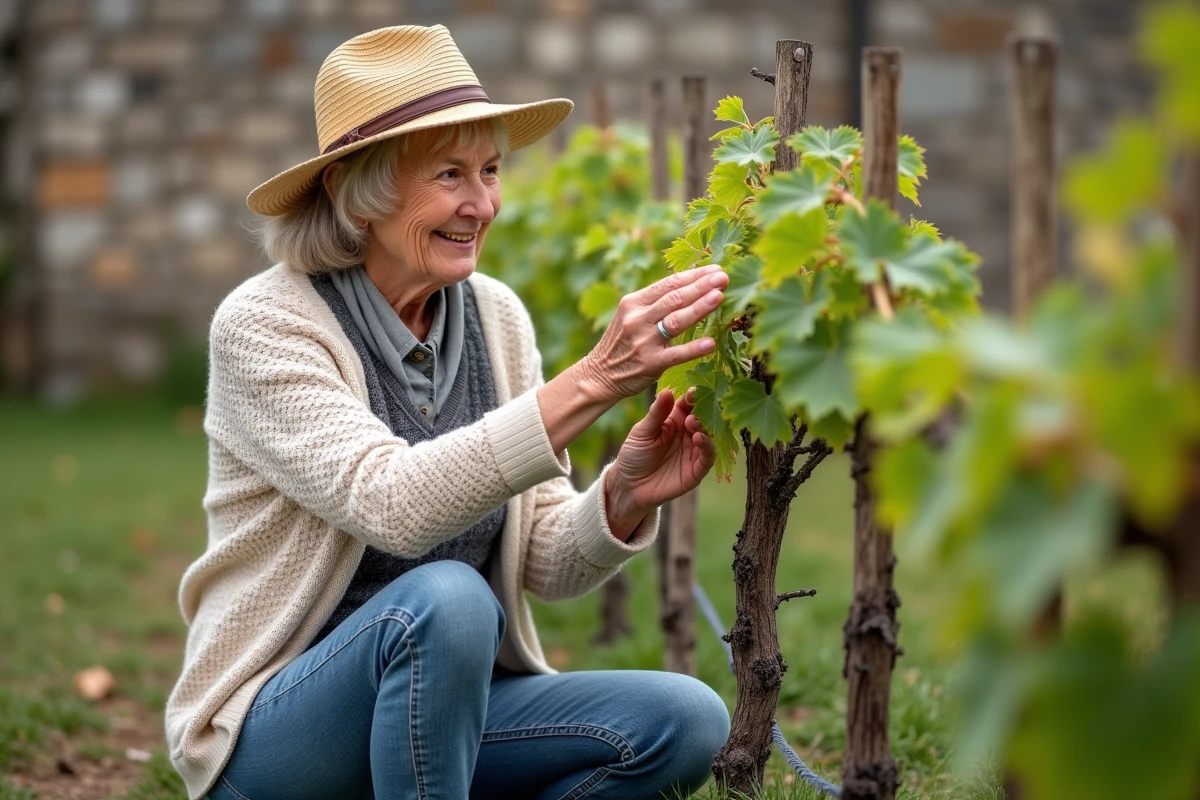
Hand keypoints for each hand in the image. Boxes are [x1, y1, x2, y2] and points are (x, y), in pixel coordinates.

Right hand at [581, 265, 727, 401]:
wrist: (599, 375)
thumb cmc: (622, 342)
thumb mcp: (631, 315)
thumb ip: (655, 302)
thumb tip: (691, 284)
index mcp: (634, 302)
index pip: (668, 284)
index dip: (694, 275)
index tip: (716, 270)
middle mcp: (637, 319)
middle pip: (674, 298)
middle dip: (701, 286)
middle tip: (724, 277)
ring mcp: (643, 341)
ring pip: (676, 321)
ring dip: (700, 308)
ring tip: (719, 297)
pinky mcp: (650, 364)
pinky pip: (676, 355)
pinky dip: (694, 349)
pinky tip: (711, 343)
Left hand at [604, 388, 716, 538]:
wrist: (629, 486)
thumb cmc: (634, 455)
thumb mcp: (642, 432)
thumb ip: (657, 413)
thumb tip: (668, 391)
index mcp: (675, 420)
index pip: (688, 405)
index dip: (692, 397)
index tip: (694, 391)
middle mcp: (687, 433)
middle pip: (702, 418)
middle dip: (701, 411)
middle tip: (693, 409)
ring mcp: (693, 451)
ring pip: (708, 436)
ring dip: (704, 428)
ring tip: (692, 423)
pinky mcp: (696, 470)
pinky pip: (708, 457)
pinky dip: (707, 447)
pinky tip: (698, 438)